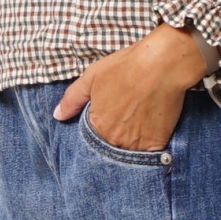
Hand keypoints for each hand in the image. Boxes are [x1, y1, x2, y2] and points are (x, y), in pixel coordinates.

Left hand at [52, 23, 207, 149]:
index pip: (90, 143)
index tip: (104, 123)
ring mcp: (137, 145)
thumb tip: (58, 115)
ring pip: (128, 154)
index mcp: (97, 127)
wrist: (163, 64)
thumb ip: (72, 99)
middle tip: (121, 123)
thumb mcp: (92, 77)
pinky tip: (149, 131)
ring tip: (135, 127)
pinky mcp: (158, 143)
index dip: (96, 133)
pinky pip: (149, 155)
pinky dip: (147, 147)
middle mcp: (115, 141)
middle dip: (112, 140)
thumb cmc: (126, 67)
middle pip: (110, 150)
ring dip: (128, 146)